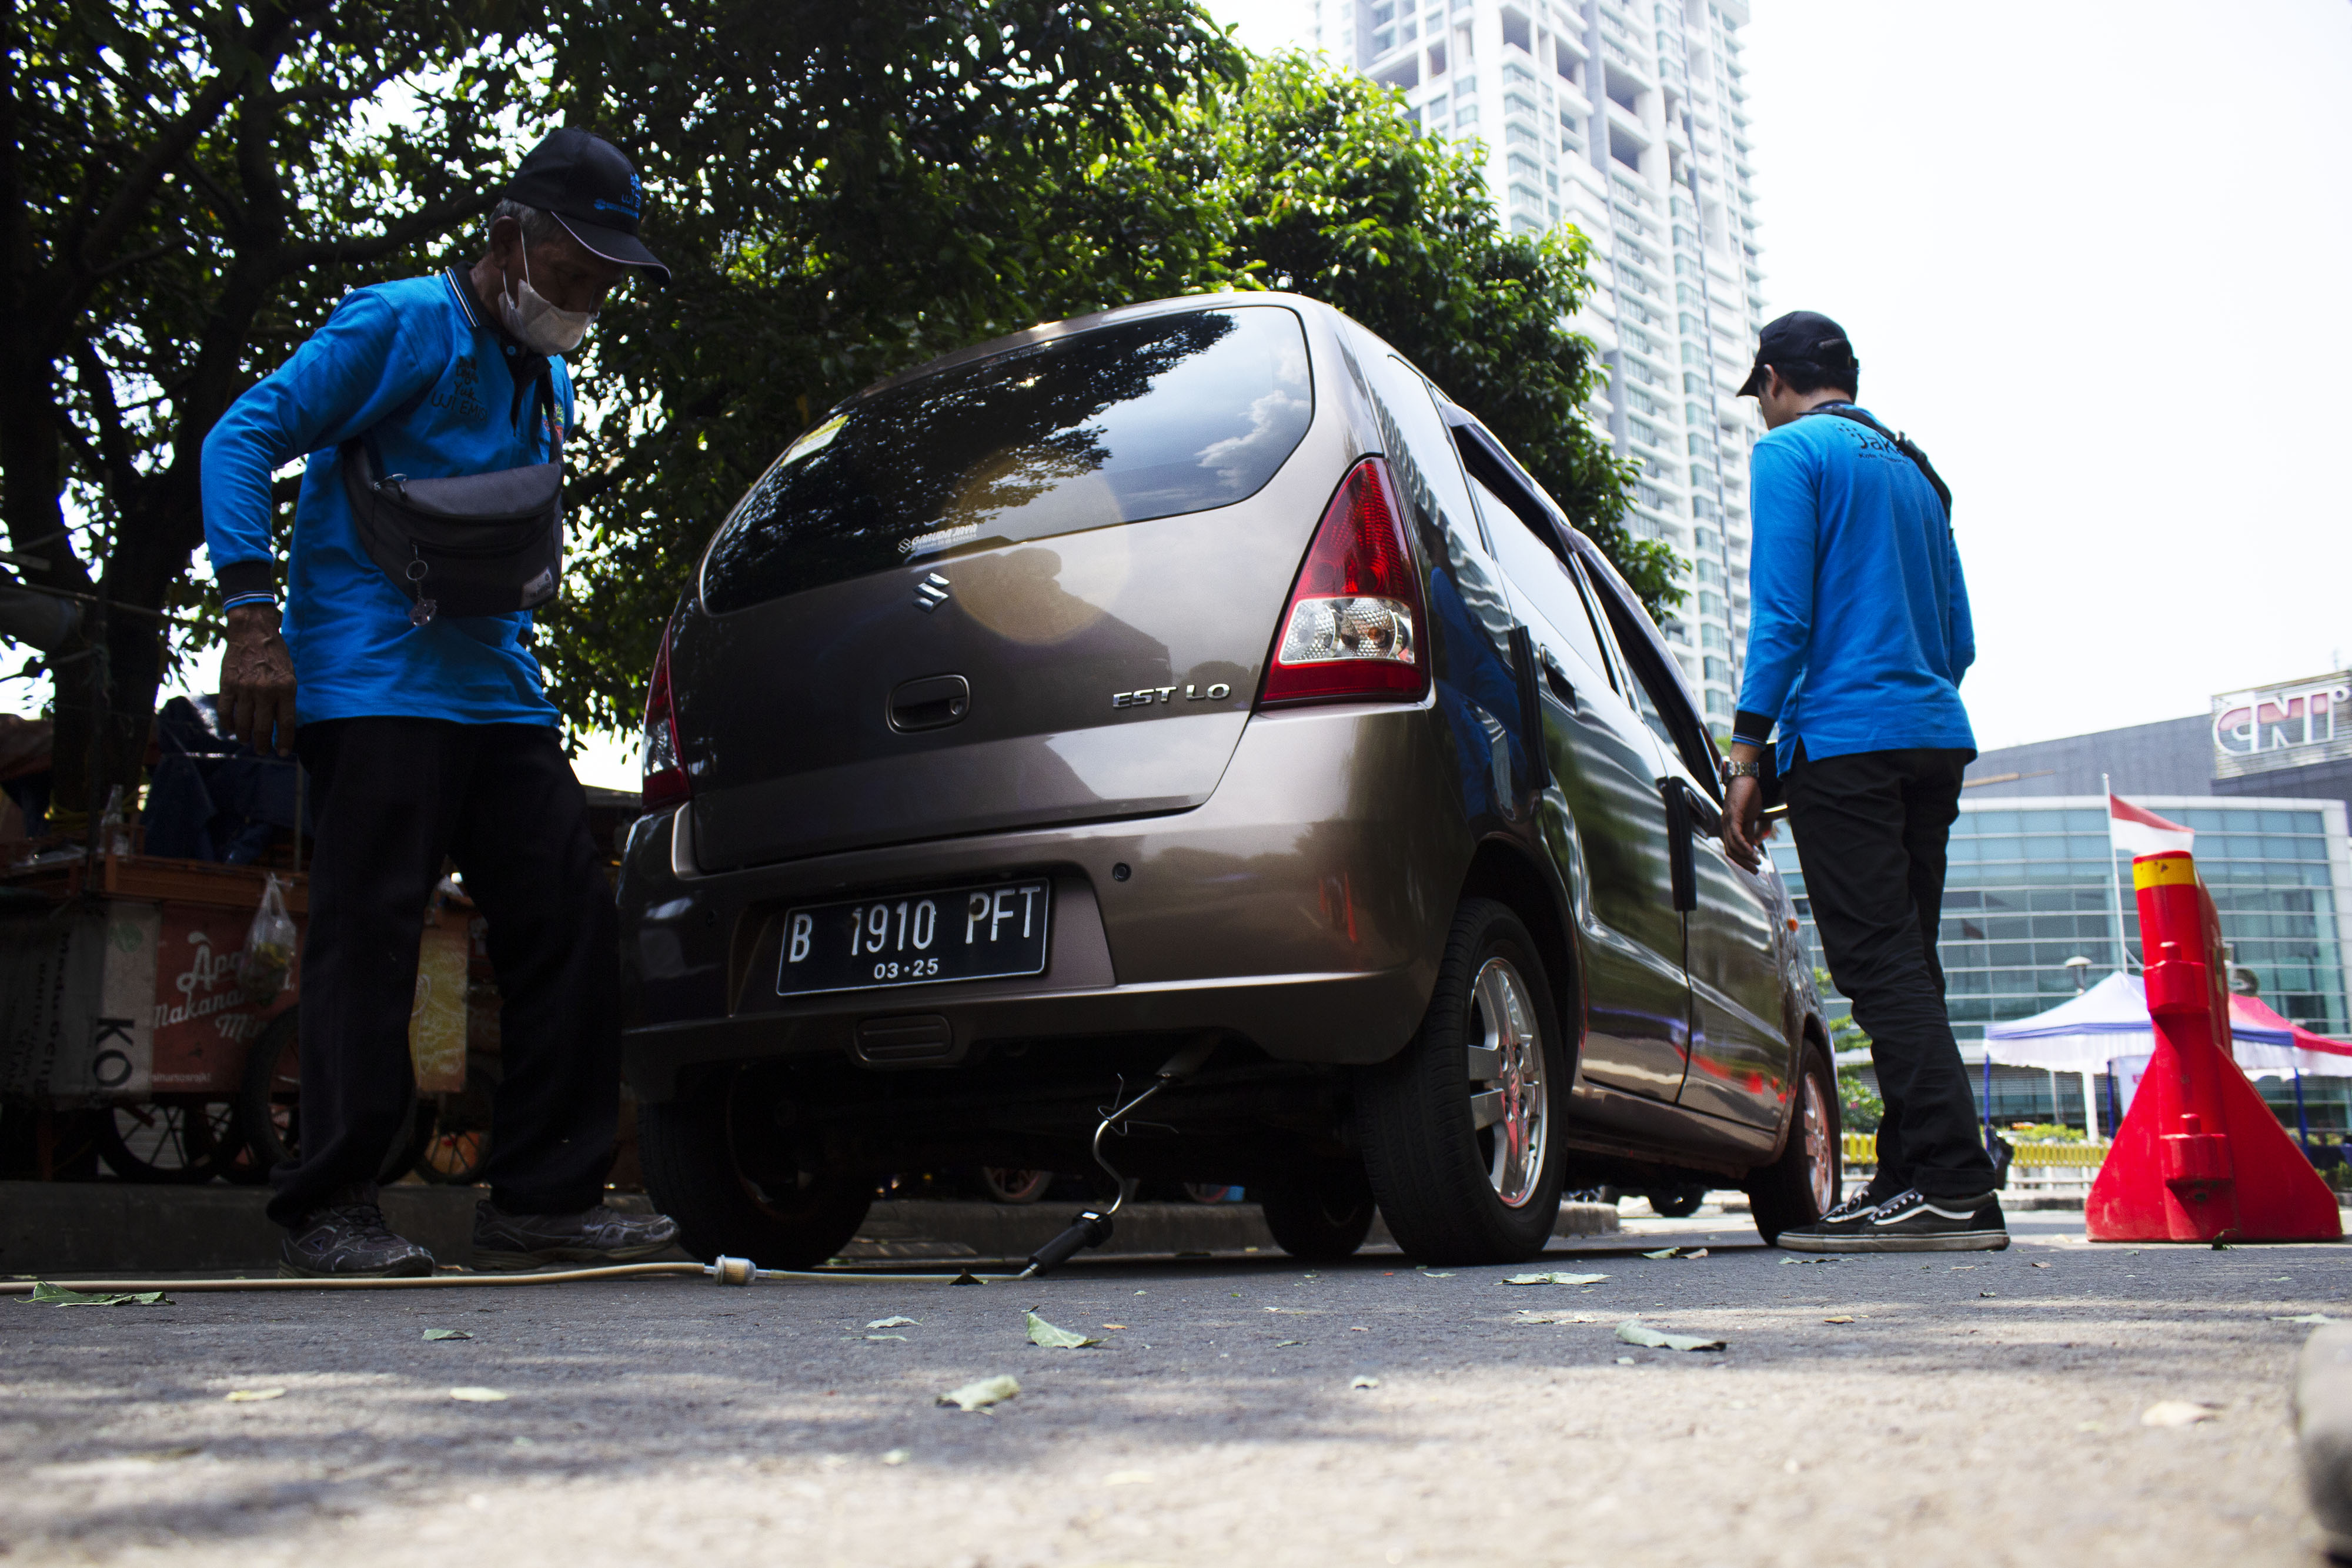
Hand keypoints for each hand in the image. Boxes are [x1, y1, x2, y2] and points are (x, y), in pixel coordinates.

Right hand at [220, 603, 296, 754]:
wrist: (253, 633)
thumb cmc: (276, 655)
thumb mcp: (290, 676)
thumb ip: (286, 698)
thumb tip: (282, 724)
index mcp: (286, 689)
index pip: (286, 723)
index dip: (285, 741)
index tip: (284, 753)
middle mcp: (265, 691)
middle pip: (264, 728)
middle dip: (264, 744)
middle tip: (263, 751)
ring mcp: (245, 688)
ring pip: (243, 723)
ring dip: (245, 736)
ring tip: (247, 741)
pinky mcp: (228, 684)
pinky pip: (226, 711)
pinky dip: (228, 723)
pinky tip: (231, 729)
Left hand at [1720, 773, 1764, 871]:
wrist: (1745, 777)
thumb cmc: (1748, 795)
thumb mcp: (1751, 816)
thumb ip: (1750, 831)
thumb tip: (1753, 845)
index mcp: (1728, 826)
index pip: (1731, 849)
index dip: (1741, 860)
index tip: (1753, 867)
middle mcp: (1724, 825)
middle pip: (1730, 851)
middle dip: (1743, 863)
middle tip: (1756, 871)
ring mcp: (1727, 821)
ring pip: (1733, 845)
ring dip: (1746, 857)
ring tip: (1757, 862)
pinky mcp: (1733, 815)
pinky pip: (1737, 836)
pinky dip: (1744, 846)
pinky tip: (1753, 852)